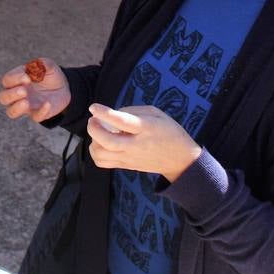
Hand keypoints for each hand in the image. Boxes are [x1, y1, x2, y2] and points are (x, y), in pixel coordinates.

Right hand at [0, 58, 69, 122]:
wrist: (63, 88)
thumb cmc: (50, 75)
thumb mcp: (49, 66)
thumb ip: (42, 63)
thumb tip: (36, 65)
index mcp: (16, 80)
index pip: (7, 80)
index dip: (14, 79)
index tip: (27, 78)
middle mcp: (17, 94)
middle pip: (3, 97)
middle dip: (11, 95)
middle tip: (24, 91)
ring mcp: (25, 106)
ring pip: (11, 112)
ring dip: (16, 108)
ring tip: (26, 103)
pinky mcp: (37, 114)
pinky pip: (35, 117)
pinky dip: (41, 112)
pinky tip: (48, 104)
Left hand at [86, 103, 201, 181]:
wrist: (180, 159)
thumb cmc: (169, 132)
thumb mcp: (156, 113)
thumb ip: (133, 111)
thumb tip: (112, 114)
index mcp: (145, 128)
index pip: (122, 121)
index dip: (105, 113)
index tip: (94, 107)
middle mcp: (135, 145)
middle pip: (106, 141)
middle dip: (93, 129)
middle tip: (93, 120)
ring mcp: (129, 158)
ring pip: (101, 154)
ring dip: (93, 141)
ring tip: (99, 133)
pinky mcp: (126, 166)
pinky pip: (102, 163)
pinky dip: (96, 153)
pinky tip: (101, 144)